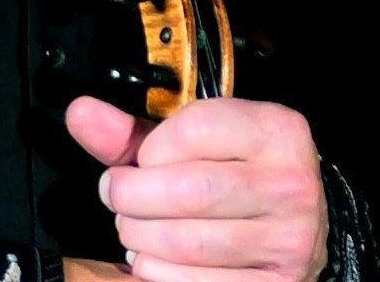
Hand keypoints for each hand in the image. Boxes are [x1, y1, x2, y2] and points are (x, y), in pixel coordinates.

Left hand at [65, 95, 327, 281]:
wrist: (298, 229)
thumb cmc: (237, 177)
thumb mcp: (196, 143)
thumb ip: (137, 132)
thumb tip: (81, 114)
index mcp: (277, 133)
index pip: (196, 129)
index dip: (150, 147)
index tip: (141, 159)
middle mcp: (290, 184)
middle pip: (189, 191)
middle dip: (132, 196)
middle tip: (119, 196)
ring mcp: (287, 240)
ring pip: (186, 242)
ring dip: (139, 236)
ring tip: (134, 227)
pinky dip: (154, 270)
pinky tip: (152, 256)